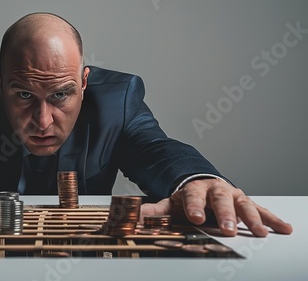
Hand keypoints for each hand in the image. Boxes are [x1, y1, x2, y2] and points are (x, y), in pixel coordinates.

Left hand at [140, 178, 292, 236]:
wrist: (204, 184)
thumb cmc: (188, 197)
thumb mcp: (170, 203)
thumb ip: (154, 211)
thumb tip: (134, 217)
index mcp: (195, 190)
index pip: (192, 197)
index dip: (193, 207)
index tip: (193, 217)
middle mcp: (216, 190)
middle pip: (221, 200)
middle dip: (225, 214)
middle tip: (227, 227)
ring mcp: (233, 195)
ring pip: (243, 204)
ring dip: (252, 218)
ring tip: (259, 231)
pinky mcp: (246, 202)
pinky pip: (260, 210)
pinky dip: (271, 218)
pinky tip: (283, 228)